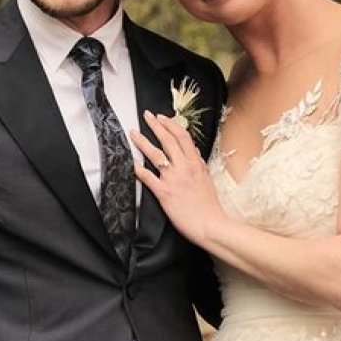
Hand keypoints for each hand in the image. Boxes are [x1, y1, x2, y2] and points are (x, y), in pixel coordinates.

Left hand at [132, 112, 224, 247]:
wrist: (210, 224)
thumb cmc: (209, 205)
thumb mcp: (206, 179)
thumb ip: (198, 164)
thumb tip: (193, 152)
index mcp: (195, 163)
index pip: (182, 136)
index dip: (171, 124)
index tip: (162, 118)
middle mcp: (184, 167)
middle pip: (168, 140)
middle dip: (155, 125)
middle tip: (146, 116)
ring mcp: (173, 179)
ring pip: (155, 154)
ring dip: (142, 142)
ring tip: (133, 133)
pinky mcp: (164, 193)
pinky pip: (148, 177)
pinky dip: (138, 169)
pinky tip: (131, 162)